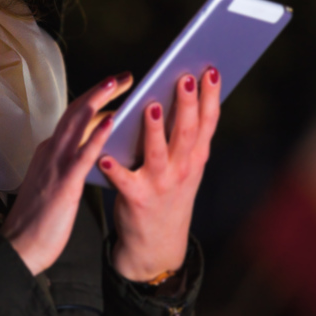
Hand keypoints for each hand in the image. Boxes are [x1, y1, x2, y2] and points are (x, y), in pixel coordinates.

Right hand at [1, 73, 133, 274]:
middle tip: (124, 77)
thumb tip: (88, 152)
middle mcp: (50, 151)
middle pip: (75, 111)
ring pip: (76, 122)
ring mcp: (55, 165)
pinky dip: (97, 134)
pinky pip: (83, 154)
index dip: (94, 100)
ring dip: (98, 99)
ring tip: (118, 82)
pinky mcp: (64, 183)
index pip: (73, 118)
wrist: (19, 247)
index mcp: (48, 152)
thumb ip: (66, 165)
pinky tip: (112, 121)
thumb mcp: (51, 183)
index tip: (113, 89)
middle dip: (100, 90)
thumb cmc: (38, 221)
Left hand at [99, 67, 219, 281]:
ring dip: (153, 130)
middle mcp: (182, 170)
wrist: (158, 245)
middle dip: (185, 104)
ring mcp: (160, 185)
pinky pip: (124, 181)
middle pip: (185, 132)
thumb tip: (186, 92)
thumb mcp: (188, 167)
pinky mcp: (136, 199)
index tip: (211, 70)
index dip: (211, 96)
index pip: (208, 122)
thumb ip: (187, 136)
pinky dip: (114, 169)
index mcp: (195, 158)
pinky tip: (104, 156)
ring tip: (149, 106)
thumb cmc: (170, 194)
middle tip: (183, 78)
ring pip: (158, 153)